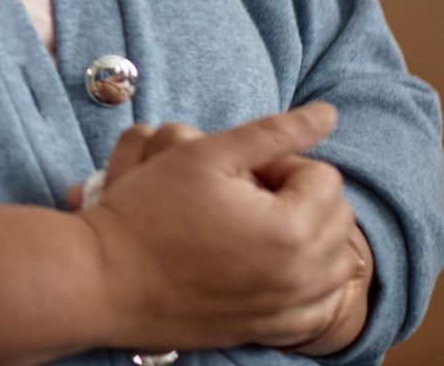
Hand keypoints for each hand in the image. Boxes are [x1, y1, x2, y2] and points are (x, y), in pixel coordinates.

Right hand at [79, 103, 361, 350]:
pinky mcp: (271, 331)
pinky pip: (319, 308)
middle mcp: (302, 276)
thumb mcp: (204, 154)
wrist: (106, 277)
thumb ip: (272, 132)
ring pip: (337, 264)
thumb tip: (327, 114)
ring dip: (311, 239)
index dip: (281, 163)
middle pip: (337, 219)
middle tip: (244, 194)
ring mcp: (288, 309)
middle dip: (300, 198)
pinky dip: (308, 285)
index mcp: (291, 228)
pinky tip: (269, 267)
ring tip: (257, 227)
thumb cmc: (147, 210)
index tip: (238, 171)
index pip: (324, 178)